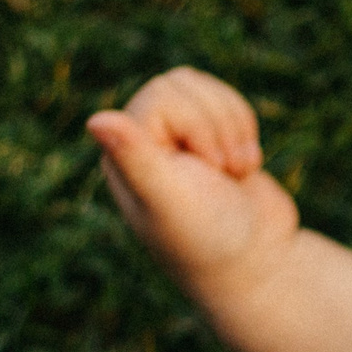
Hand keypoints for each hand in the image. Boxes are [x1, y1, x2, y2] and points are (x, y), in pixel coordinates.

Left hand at [86, 67, 299, 300]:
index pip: (163, 95)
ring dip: (235, 127)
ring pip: (205, 89)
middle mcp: (142, 144)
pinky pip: (225, 103)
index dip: (197, 124)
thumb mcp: (170, 200)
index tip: (208, 170)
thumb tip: (94, 119)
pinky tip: (244, 168)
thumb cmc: (210, 239)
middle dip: (218, 125)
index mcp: (123, 156)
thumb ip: (135, 158)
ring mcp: (177, 141)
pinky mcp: (209, 140)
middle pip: (184, 84)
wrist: (257, 267)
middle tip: (223, 174)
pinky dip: (245, 129)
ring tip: (237, 172)